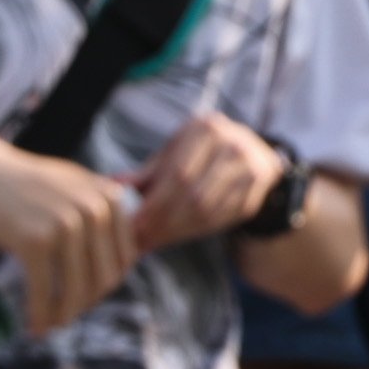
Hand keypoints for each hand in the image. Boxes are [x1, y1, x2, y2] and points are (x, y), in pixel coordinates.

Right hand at [0, 134, 137, 335]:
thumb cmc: (26, 186)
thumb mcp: (76, 189)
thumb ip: (102, 216)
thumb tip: (121, 265)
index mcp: (110, 198)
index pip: (124, 258)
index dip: (106, 285)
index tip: (86, 298)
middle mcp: (95, 210)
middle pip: (104, 278)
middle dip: (87, 303)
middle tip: (67, 315)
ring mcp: (66, 224)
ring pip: (78, 290)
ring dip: (65, 316)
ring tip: (52, 326)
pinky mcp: (35, 241)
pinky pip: (45, 291)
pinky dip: (41, 315)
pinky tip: (34, 327)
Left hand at [132, 112, 288, 250]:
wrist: (253, 153)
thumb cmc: (202, 154)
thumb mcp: (175, 154)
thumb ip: (147, 173)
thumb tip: (111, 186)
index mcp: (206, 128)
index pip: (177, 172)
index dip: (154, 203)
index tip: (133, 225)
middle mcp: (233, 143)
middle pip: (193, 193)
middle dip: (163, 221)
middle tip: (142, 240)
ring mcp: (251, 166)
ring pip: (209, 209)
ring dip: (178, 230)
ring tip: (156, 241)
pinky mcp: (258, 189)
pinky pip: (224, 217)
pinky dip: (197, 231)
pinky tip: (178, 236)